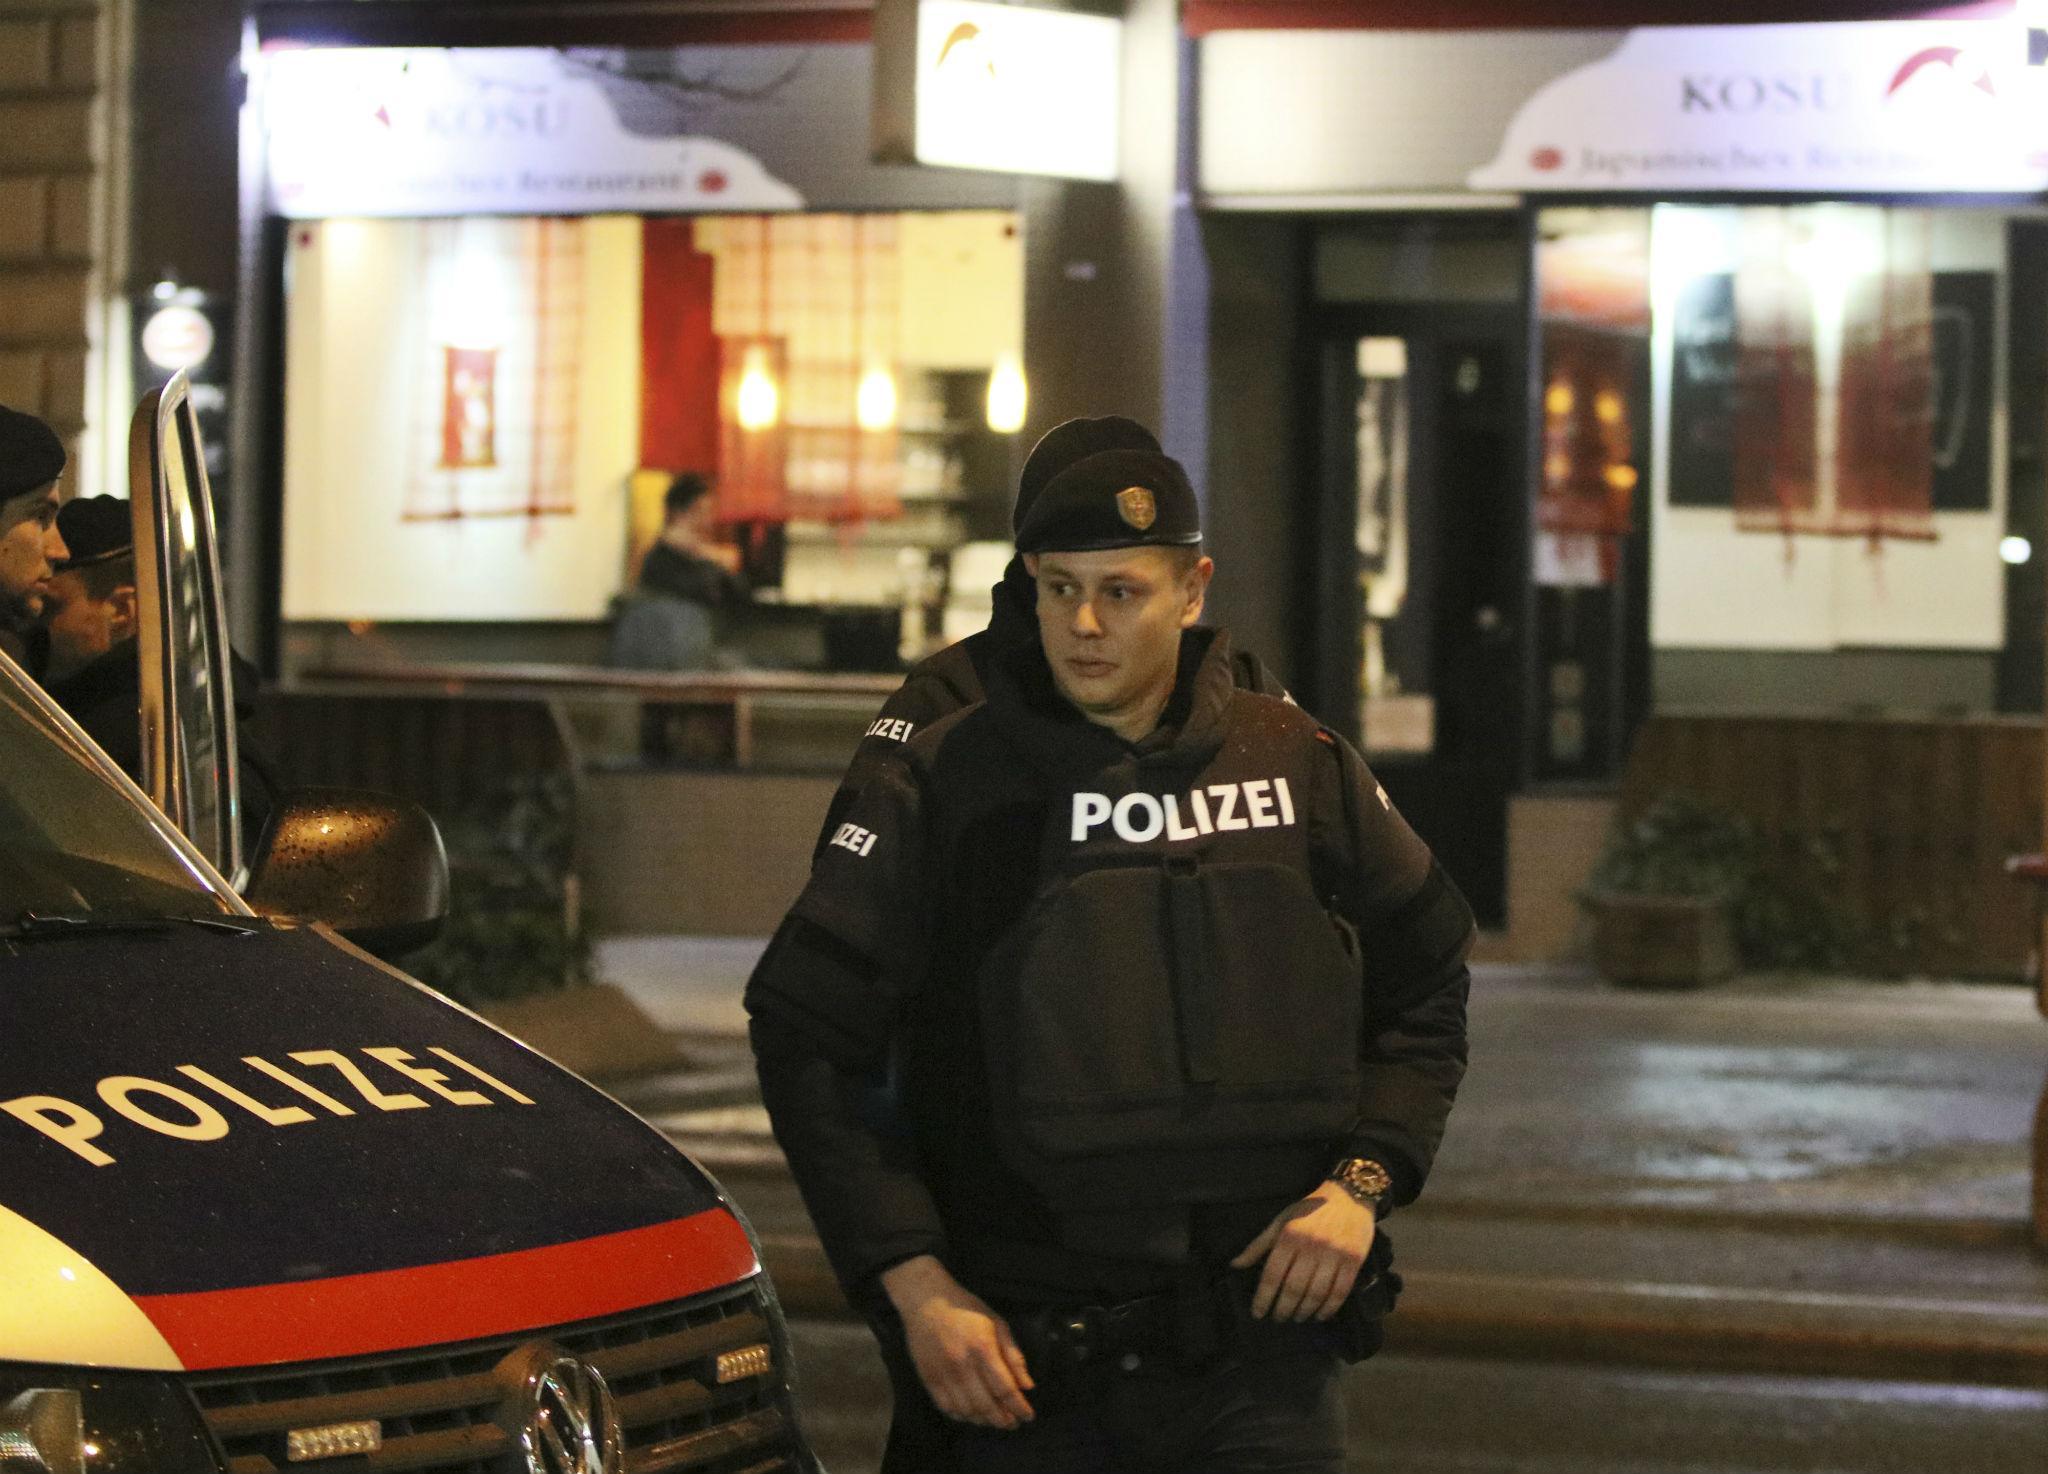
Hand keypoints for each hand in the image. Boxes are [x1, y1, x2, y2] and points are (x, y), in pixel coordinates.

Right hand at [881, 1255, 1035, 1428]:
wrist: (926, 1301)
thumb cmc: (967, 1309)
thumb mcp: (997, 1323)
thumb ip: (1013, 1355)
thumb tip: (1027, 1386)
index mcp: (983, 1348)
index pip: (1005, 1388)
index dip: (1019, 1407)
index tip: (1028, 1416)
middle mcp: (962, 1364)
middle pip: (986, 1405)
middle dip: (1004, 1419)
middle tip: (1013, 1423)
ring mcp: (943, 1373)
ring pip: (966, 1410)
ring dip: (984, 1421)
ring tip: (995, 1421)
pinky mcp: (928, 1378)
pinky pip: (946, 1407)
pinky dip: (961, 1416)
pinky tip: (972, 1416)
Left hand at [1228, 1181, 1374, 1321]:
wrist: (1348, 1196)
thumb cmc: (1309, 1210)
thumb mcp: (1281, 1221)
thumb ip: (1258, 1245)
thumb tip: (1235, 1265)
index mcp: (1289, 1236)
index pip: (1272, 1274)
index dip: (1263, 1297)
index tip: (1258, 1313)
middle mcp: (1311, 1246)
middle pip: (1294, 1288)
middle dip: (1283, 1309)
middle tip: (1278, 1318)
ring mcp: (1334, 1254)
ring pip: (1316, 1293)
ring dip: (1304, 1311)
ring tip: (1297, 1317)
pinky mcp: (1353, 1261)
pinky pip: (1340, 1292)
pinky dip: (1328, 1309)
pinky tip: (1319, 1315)